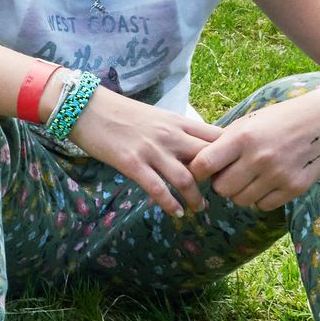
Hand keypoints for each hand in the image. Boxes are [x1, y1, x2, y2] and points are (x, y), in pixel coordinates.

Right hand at [64, 87, 223, 217]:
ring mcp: (151, 150)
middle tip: (221, 194)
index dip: (230, 154)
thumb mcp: (156, 116)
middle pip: (208, 159)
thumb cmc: (120, 112)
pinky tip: (176, 213)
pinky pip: (157, 188)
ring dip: (196, 198)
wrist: (86, 107)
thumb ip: (177, 130)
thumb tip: (194, 147)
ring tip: (199, 208)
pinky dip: (170, 204)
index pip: (216, 137)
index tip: (233, 169)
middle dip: (218, 180)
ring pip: (186, 179)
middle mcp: (170, 135)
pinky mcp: (132, 163)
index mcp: (178, 121)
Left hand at [189, 92, 319, 211]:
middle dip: (221, 184)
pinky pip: (263, 205)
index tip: (201, 172)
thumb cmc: (279, 119)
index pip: (203, 165)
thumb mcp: (247, 122)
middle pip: (221, 189)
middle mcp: (259, 158)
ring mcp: (278, 175)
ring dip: (241, 192)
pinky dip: (260, 198)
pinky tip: (267, 183)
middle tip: (230, 174)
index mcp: (242, 138)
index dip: (197, 172)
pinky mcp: (295, 188)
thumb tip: (196, 165)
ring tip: (250, 177)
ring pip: (241, 200)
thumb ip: (223, 143)